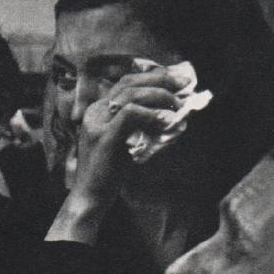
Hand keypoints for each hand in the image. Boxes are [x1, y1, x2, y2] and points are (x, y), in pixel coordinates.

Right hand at [71, 68, 185, 201]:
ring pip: (131, 94)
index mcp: (98, 111)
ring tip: (177, 105)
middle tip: (184, 84)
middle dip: (160, 79)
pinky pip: (130, 114)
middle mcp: (95, 112)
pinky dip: (151, 114)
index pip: (126, 82)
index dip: (153, 77)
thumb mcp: (125, 141)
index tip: (177, 81)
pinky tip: (165, 121)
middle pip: (129, 82)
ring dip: (159, 96)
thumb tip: (170, 113)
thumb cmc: (109, 173)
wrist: (89, 196)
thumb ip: (140, 125)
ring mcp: (97, 123)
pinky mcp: (104, 137)